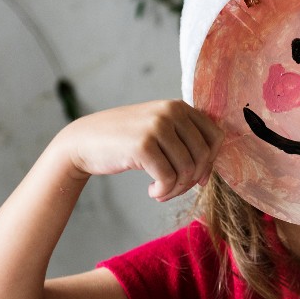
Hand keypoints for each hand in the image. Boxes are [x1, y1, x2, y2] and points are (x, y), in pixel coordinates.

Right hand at [57, 101, 223, 200]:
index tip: (195, 177)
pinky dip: (163, 192)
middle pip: (204, 156)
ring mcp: (157, 127)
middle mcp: (171, 112)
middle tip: (173, 189)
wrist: (83, 141)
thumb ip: (184, 143)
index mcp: (179, 106)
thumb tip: (208, 175)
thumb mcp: (158, 131)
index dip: (210, 162)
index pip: (216, 137)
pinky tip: (151, 192)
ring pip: (188, 169)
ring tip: (161, 192)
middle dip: (192, 180)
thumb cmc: (124, 142)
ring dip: (176, 189)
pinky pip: (168, 178)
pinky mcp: (143, 146)